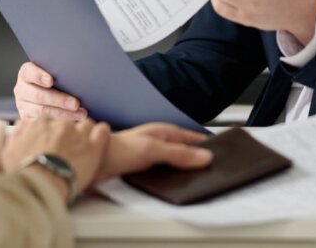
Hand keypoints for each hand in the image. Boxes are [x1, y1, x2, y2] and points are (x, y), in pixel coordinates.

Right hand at [0, 117, 109, 199]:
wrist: (40, 185)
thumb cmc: (22, 173)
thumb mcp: (8, 151)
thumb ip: (16, 134)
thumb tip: (21, 125)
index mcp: (40, 124)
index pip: (49, 119)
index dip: (52, 130)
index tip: (53, 139)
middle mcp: (60, 124)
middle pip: (68, 121)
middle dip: (68, 131)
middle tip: (68, 145)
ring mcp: (78, 133)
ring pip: (86, 123)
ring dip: (86, 132)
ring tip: (85, 143)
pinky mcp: (94, 145)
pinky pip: (103, 130)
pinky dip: (101, 134)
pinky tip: (99, 141)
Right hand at [14, 61, 87, 120]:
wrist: (42, 94)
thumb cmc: (53, 80)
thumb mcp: (53, 73)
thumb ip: (59, 73)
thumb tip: (79, 77)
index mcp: (26, 74)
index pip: (29, 73)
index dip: (39, 76)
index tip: (51, 81)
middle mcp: (22, 89)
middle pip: (38, 95)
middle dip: (58, 100)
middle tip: (76, 104)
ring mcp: (23, 106)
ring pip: (42, 111)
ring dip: (63, 114)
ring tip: (80, 114)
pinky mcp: (27, 119)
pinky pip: (43, 124)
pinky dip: (59, 123)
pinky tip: (73, 123)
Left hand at [97, 123, 212, 181]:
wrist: (93, 161)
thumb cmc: (118, 148)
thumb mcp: (153, 149)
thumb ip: (178, 153)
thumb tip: (204, 156)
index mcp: (163, 131)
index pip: (192, 136)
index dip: (206, 143)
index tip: (221, 150)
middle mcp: (158, 141)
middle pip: (185, 148)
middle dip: (197, 156)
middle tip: (212, 167)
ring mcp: (151, 154)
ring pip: (175, 160)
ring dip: (184, 166)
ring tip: (196, 176)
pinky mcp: (144, 167)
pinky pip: (165, 170)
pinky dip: (172, 175)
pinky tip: (174, 183)